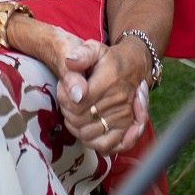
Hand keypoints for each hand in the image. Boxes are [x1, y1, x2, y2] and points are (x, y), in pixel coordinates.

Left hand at [71, 37, 150, 154]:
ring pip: (89, 134)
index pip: (77, 102)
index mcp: (109, 81)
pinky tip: (84, 130)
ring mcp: (123, 117)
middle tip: (66, 101)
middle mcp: (119, 101)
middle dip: (67, 111)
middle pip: (80, 120)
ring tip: (73, 113)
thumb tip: (69, 61)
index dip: (64, 98)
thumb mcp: (95, 49)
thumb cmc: (109, 59)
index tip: (62, 88)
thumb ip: (81, 54)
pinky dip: (91, 143)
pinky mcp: (125, 128)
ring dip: (75, 127)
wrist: (133, 67)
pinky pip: (106, 145)